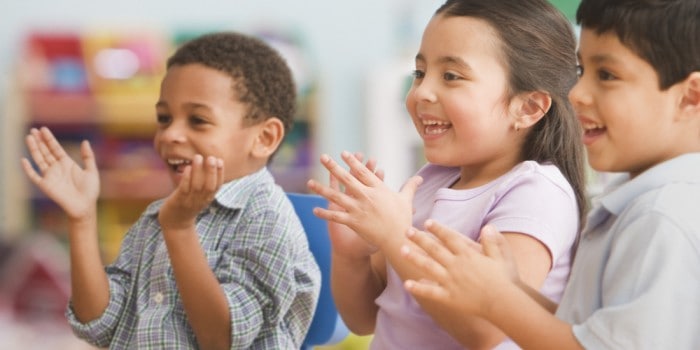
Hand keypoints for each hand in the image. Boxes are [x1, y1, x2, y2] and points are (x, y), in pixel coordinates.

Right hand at [21, 127, 99, 219]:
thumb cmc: (90, 190)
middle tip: (33, 129)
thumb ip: (88, 157)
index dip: (49, 139)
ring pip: (39, 159)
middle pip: (45, 151)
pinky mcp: (45, 185)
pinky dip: (28, 169)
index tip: (43, 129)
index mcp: (67, 163)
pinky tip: (24, 159)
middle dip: (39, 141)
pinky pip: (34, 176)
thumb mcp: (92, 171)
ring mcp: (50, 176)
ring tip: (29, 137)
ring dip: (34, 149)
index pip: (55, 148)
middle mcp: (56, 168)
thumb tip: (85, 141)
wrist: (85, 206)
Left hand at [158, 154, 223, 230]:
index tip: (220, 160)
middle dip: (212, 171)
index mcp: (208, 198)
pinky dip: (186, 178)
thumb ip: (203, 184)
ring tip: (198, 157)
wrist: (175, 224)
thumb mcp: (199, 196)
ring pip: (197, 186)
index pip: (217, 186)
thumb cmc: (187, 205)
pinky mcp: (179, 201)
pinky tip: (187, 168)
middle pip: (209, 186)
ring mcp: (190, 201)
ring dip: (198, 171)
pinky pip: (184, 189)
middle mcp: (201, 200)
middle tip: (212, 158)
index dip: (220, 173)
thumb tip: (206, 164)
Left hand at [307, 151, 421, 249]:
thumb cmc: (403, 220)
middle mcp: (366, 196)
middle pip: (346, 179)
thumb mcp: (406, 200)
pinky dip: (324, 213)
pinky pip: (335, 216)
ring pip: (336, 196)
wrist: (398, 239)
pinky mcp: (353, 222)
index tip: (344, 153)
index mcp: (378, 189)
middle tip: (323, 157)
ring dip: (322, 189)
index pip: (363, 172)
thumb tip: (420, 177)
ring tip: (309, 182)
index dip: (352, 162)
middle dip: (333, 167)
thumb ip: (410, 186)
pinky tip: (314, 209)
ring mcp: (358, 209)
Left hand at [401, 222, 516, 316]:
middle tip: (407, 230)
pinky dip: (419, 288)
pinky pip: (431, 292)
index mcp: (468, 254)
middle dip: (420, 239)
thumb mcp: (503, 256)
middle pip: (434, 249)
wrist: (505, 303)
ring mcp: (451, 281)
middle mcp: (457, 265)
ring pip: (428, 267)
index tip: (427, 222)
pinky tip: (406, 284)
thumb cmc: (507, 279)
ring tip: (402, 250)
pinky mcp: (449, 297)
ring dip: (414, 258)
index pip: (449, 238)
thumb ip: (493, 241)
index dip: (438, 229)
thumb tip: (487, 226)